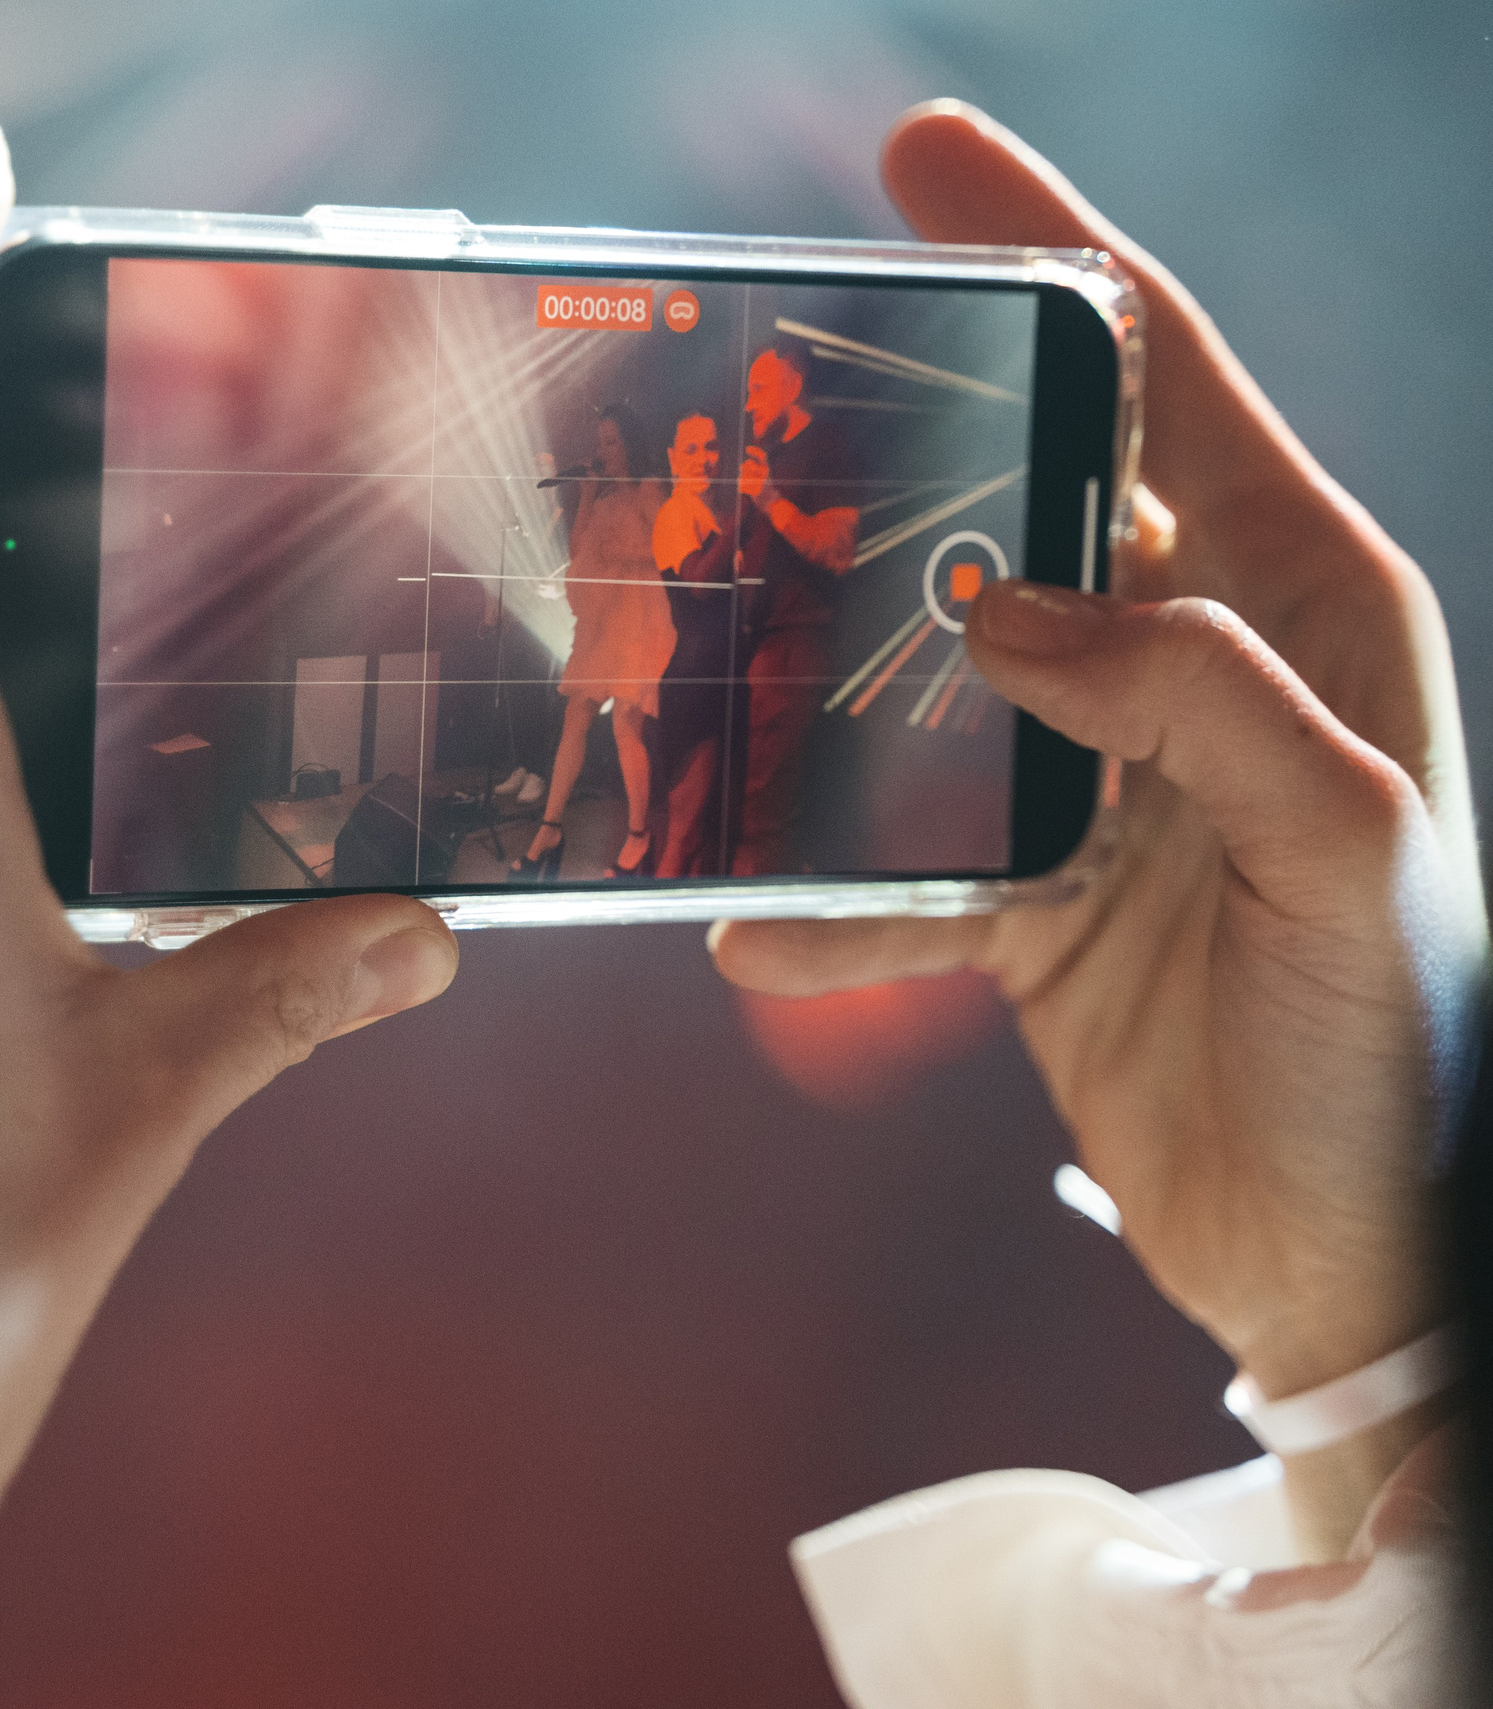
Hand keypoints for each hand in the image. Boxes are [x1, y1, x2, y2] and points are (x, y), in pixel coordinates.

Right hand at [711, 102, 1483, 1557]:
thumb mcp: (1345, 853)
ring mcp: (1101, 781)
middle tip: (748, 422)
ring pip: (923, 678)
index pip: (1164, 379)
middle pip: (1016, 506)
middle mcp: (1193, 667)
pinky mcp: (1031, 898)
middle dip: (891, 464)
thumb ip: (1196, 702)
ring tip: (702, 683)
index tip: (921, 157)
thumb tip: (1005, 610)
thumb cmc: (1408, 1047)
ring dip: (818, 689)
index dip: (1048, 255)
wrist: (1367, 1263)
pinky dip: (826, 894)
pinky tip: (753, 925)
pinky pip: (897, 862)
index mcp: (1301, 605)